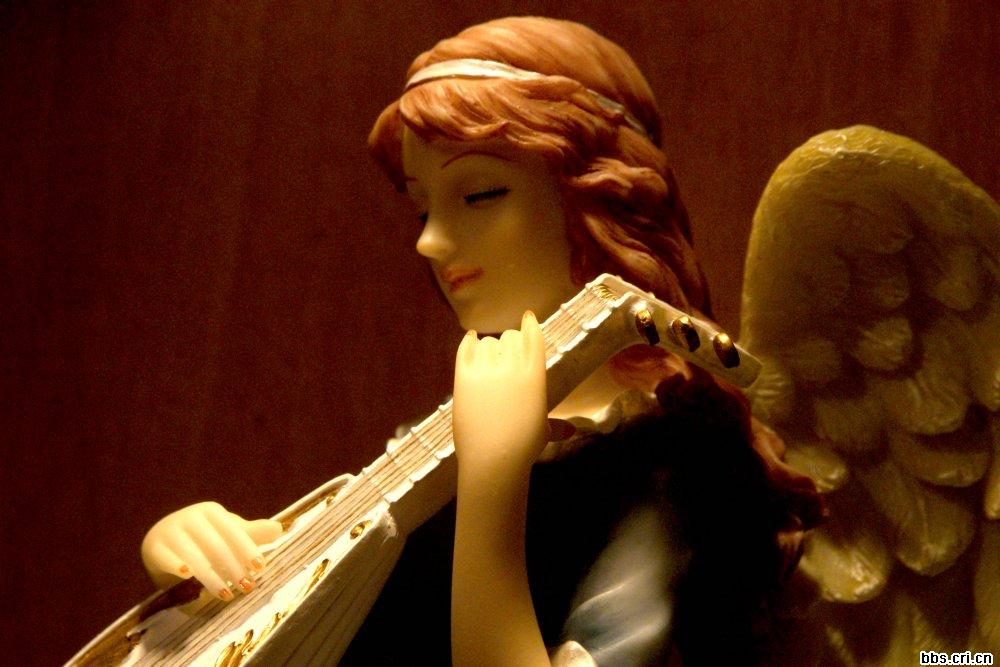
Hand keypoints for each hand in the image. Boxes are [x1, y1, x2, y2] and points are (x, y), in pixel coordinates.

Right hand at [140, 501, 282, 600]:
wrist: (162, 540)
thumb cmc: (203, 538)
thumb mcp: (226, 533)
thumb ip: (251, 533)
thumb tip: (278, 529)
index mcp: (211, 511)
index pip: (233, 532)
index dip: (248, 550)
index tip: (260, 568)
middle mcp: (190, 518)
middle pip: (217, 547)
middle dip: (234, 569)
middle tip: (247, 587)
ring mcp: (170, 531)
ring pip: (195, 557)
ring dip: (212, 578)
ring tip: (227, 596)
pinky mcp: (153, 547)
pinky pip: (167, 558)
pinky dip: (177, 566)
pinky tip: (187, 575)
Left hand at [452, 311, 546, 478]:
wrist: (493, 458)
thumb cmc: (523, 448)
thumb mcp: (543, 430)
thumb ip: (556, 424)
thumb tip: (573, 432)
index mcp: (535, 374)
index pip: (533, 337)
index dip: (530, 324)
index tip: (527, 317)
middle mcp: (511, 365)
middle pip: (509, 337)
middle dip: (508, 345)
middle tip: (505, 356)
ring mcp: (486, 369)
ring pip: (487, 343)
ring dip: (489, 349)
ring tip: (488, 361)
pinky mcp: (464, 375)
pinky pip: (466, 347)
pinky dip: (469, 341)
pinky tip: (471, 339)